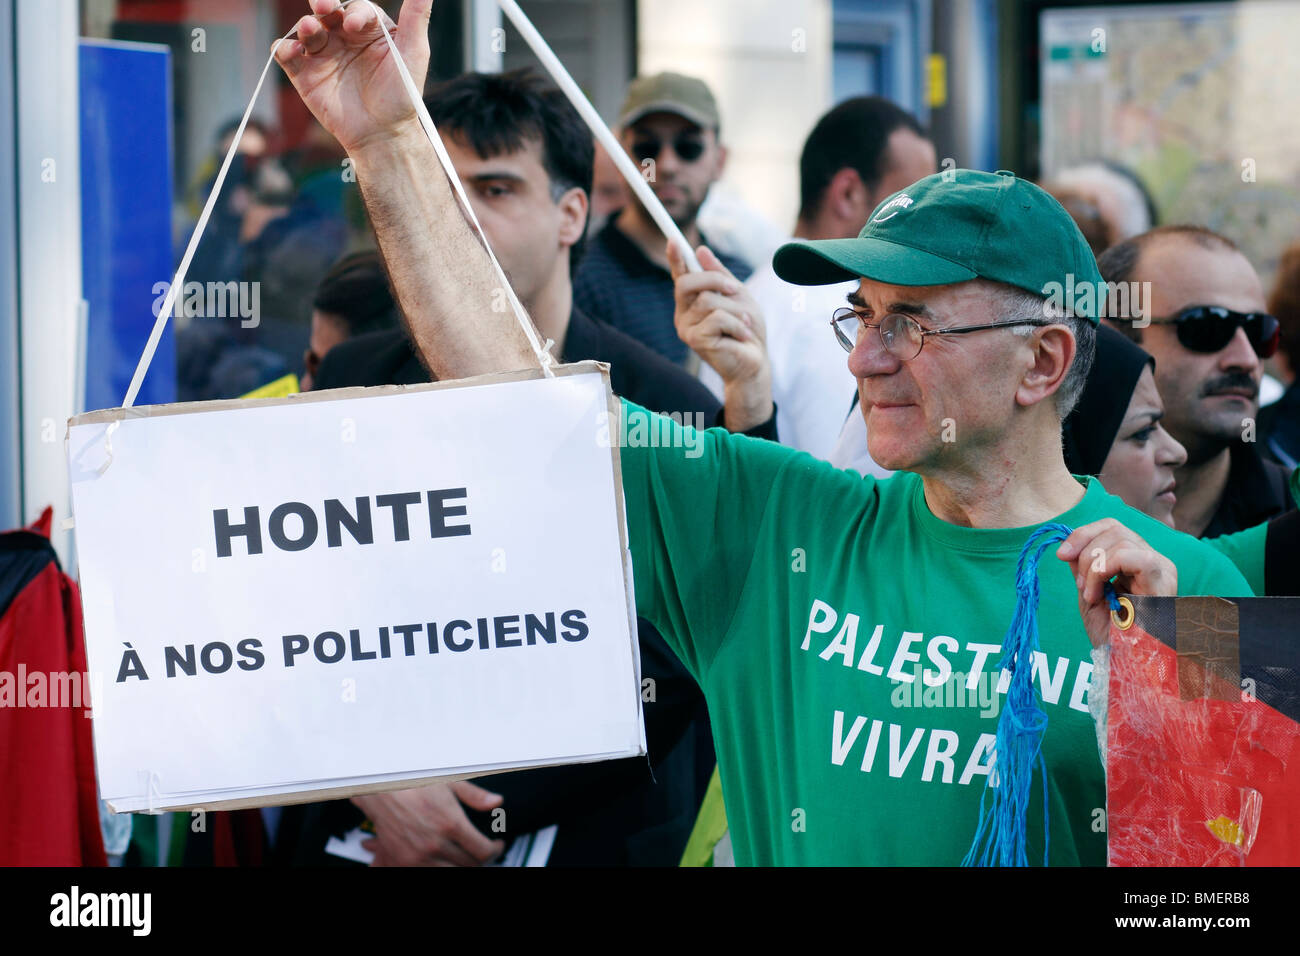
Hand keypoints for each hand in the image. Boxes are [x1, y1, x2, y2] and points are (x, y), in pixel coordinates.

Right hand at [274, 0, 432, 154]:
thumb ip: (416, 18)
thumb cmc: (402, 95)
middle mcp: (344, 37)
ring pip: (306, 28)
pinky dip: (283, 46)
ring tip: (310, 30)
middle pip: (327, 10)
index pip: (357, 8)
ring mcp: (323, 54)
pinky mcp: (304, 73)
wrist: (383, 134)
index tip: (354, 26)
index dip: (354, 13)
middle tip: (323, 7)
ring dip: (305, 25)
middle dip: (322, 2)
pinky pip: (285, 52)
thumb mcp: (414, 53)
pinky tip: (293, 50)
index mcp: (369, 29)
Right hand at [352, 780, 505, 866]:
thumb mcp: (449, 782)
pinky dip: (440, 867)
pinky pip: (428, 873)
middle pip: (470, 865)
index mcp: (450, 824)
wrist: (381, 790)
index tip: (496, 845)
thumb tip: (496, 801)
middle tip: (483, 851)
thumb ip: (475, 795)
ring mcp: (418, 856)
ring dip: (462, 865)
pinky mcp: (403, 862)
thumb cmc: (414, 782)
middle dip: (481, 859)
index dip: (496, 850)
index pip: (483, 851)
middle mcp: (435, 844)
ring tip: (466, 856)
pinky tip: (446, 860)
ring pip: (452, 872)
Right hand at [669, 243, 772, 429]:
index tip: (673, 240)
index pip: (680, 277)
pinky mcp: (695, 340)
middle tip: (735, 290)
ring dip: (734, 310)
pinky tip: (742, 336)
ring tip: (744, 324)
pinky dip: (736, 324)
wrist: (754, 363)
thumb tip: (701, 251)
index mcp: (692, 303)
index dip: (675, 258)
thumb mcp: (738, 297)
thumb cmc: (747, 332)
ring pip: (707, 300)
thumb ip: (721, 276)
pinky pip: (716, 318)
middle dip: (715, 280)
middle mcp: (684, 314)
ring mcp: (686, 328)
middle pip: (687, 282)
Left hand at [1056, 518, 1176, 647]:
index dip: (1084, 534)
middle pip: (1114, 527)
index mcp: (1137, 563)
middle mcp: (1153, 561)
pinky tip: (1098, 594)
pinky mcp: (1161, 576)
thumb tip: (1068, 548)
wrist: (1131, 665)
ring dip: (1092, 565)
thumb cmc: (1115, 639)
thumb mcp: (1091, 598)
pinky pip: (1127, 554)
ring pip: (1120, 538)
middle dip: (1084, 547)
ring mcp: (1160, 567)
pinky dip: (1103, 570)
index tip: (1061, 554)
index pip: (1112, 528)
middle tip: (1078, 582)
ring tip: (1091, 595)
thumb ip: (1083, 571)